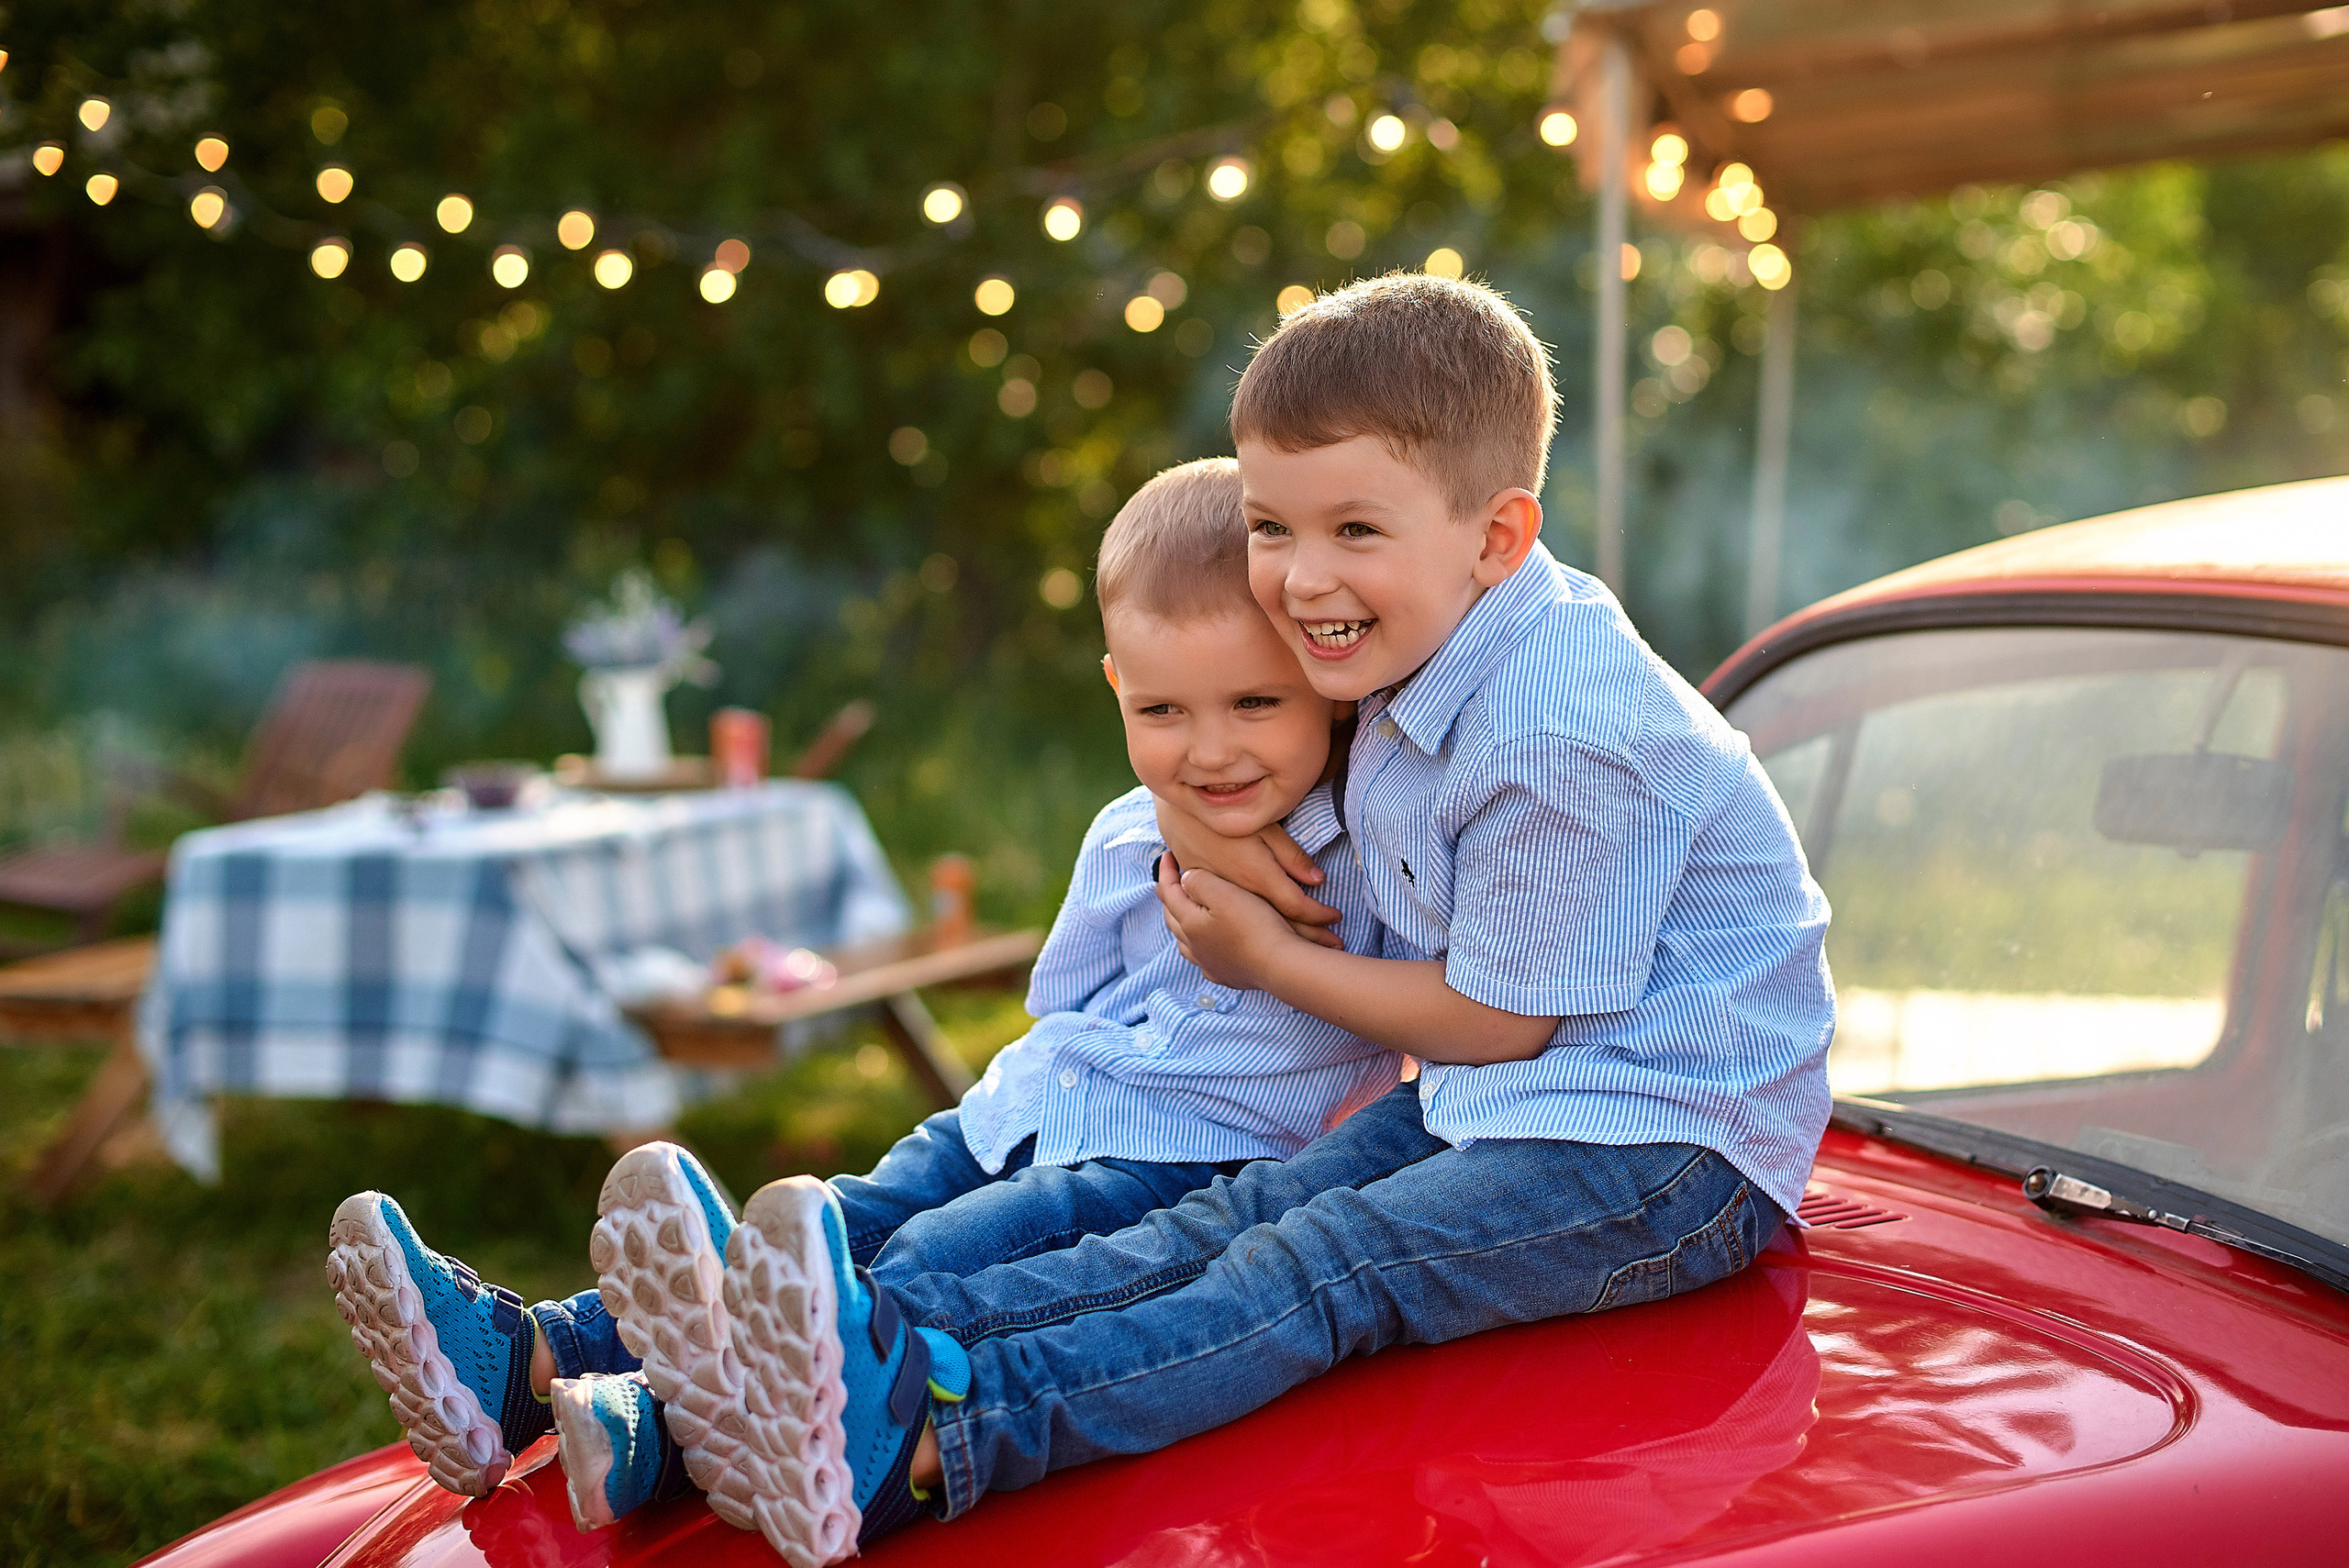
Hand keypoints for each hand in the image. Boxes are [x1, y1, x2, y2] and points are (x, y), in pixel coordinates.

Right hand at [1152, 796, 1342, 948]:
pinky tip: (1266, 951)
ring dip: (1284, 946)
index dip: (1320, 915)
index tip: (1336, 918)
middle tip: (1334, 946)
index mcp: (1256, 877)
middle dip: (1310, 938)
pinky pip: (1237, 931)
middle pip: (1280, 927)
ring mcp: (1221, 908)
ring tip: (1309, 954)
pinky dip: (1254, 942)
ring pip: (1257, 934)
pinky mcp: (1206, 910)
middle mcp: (1240, 898)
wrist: (1179, 821)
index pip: (1297, 906)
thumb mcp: (1264, 828)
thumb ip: (1290, 855)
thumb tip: (1318, 880)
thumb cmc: (1226, 820)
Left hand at [1155, 856, 1301, 989]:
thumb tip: (1186, 879)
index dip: (1166, 872)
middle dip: (1170, 898)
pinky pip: (1204, 959)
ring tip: (1184, 913)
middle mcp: (1194, 947)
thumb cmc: (1255, 925)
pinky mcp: (1226, 975)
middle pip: (1173, 918)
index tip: (1166, 855)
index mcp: (1189, 923)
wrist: (1281, 964)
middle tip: (1170, 882)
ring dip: (1181, 924)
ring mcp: (1209, 964)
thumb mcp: (1224, 892)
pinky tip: (1208, 946)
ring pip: (1185, 942)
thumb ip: (1198, 881)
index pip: (1169, 893)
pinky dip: (1200, 946)